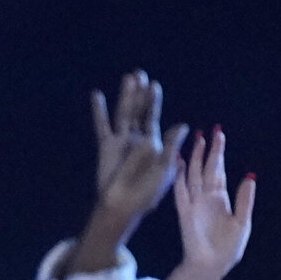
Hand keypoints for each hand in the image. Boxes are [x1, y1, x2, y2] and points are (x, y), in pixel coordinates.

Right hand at [60, 70, 187, 276]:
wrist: (125, 205)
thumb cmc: (149, 192)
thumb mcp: (167, 169)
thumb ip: (173, 146)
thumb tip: (183, 125)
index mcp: (155, 143)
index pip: (154, 118)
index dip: (154, 103)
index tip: (154, 86)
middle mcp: (138, 138)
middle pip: (139, 111)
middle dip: (140, 94)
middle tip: (140, 74)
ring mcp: (122, 141)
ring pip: (124, 114)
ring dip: (125, 96)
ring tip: (128, 79)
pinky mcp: (107, 146)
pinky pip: (103, 125)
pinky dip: (100, 110)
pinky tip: (97, 95)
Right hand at [125, 129, 254, 279]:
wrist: (211, 265)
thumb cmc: (227, 248)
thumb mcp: (242, 221)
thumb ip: (244, 200)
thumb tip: (249, 176)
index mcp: (220, 199)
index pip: (218, 170)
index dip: (218, 153)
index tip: (219, 135)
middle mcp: (206, 197)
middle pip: (205, 168)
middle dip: (207, 150)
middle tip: (208, 130)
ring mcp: (194, 203)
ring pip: (193, 175)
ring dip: (193, 158)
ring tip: (195, 140)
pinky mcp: (185, 212)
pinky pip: (181, 190)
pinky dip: (179, 176)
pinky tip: (177, 162)